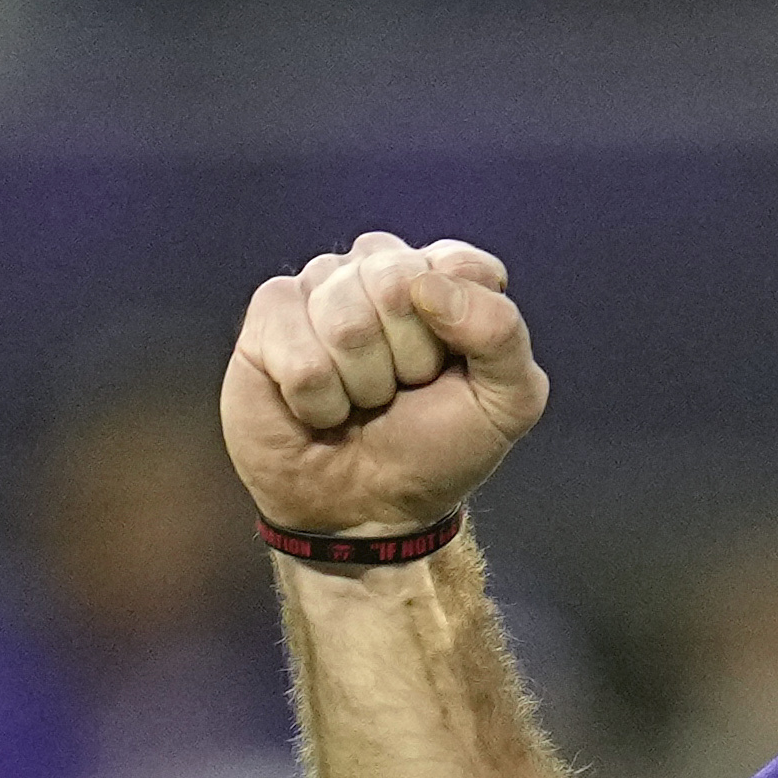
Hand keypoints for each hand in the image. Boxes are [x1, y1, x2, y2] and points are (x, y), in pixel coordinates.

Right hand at [226, 233, 548, 542]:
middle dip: (405, 359)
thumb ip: (502, 333)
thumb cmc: (434, 452)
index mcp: (443, 276)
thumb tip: (427, 286)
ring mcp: (320, 287)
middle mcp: (379, 268)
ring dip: (360, 384)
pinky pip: (297, 353)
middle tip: (398, 392)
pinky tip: (319, 407)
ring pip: (344, 321)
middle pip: (395, 282)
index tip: (448, 373)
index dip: (459, 332)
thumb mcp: (506, 404)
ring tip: (359, 401)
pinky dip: (316, 400)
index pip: (460, 266)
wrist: (366, 512)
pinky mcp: (270, 316)